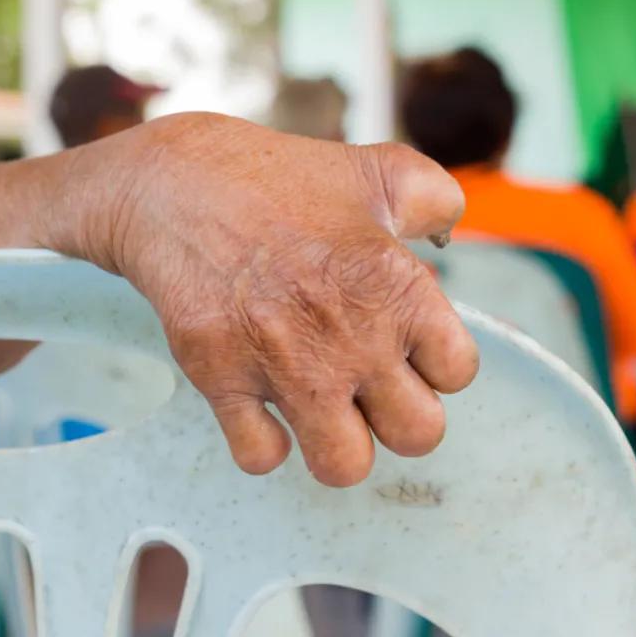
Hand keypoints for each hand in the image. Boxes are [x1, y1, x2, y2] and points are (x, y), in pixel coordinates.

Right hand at [59, 113, 479, 486]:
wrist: (179, 185)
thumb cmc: (280, 180)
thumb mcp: (378, 169)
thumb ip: (436, 198)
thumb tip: (448, 238)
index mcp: (397, 288)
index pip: (457, 372)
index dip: (434, 362)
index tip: (405, 346)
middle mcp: (351, 336)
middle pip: (419, 435)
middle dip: (399, 416)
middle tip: (370, 386)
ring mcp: (286, 365)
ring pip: (345, 466)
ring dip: (339, 445)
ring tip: (323, 408)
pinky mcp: (223, 380)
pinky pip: (261, 457)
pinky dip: (265, 442)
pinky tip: (265, 404)